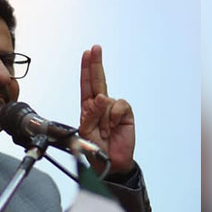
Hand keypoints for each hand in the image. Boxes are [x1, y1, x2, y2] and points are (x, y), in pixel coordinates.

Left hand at [79, 45, 134, 174]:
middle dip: (96, 64)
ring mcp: (113, 109)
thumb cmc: (96, 149)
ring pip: (106, 99)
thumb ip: (90, 114)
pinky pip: (119, 106)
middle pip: (98, 81)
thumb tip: (100, 98)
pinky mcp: (125, 113)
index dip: (87, 69)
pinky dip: (114, 116)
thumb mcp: (86, 132)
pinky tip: (113, 126)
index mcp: (88, 108)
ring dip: (103, 116)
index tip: (87, 54)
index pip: (87, 85)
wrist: (112, 163)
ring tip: (103, 131)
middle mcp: (100, 105)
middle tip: (95, 49)